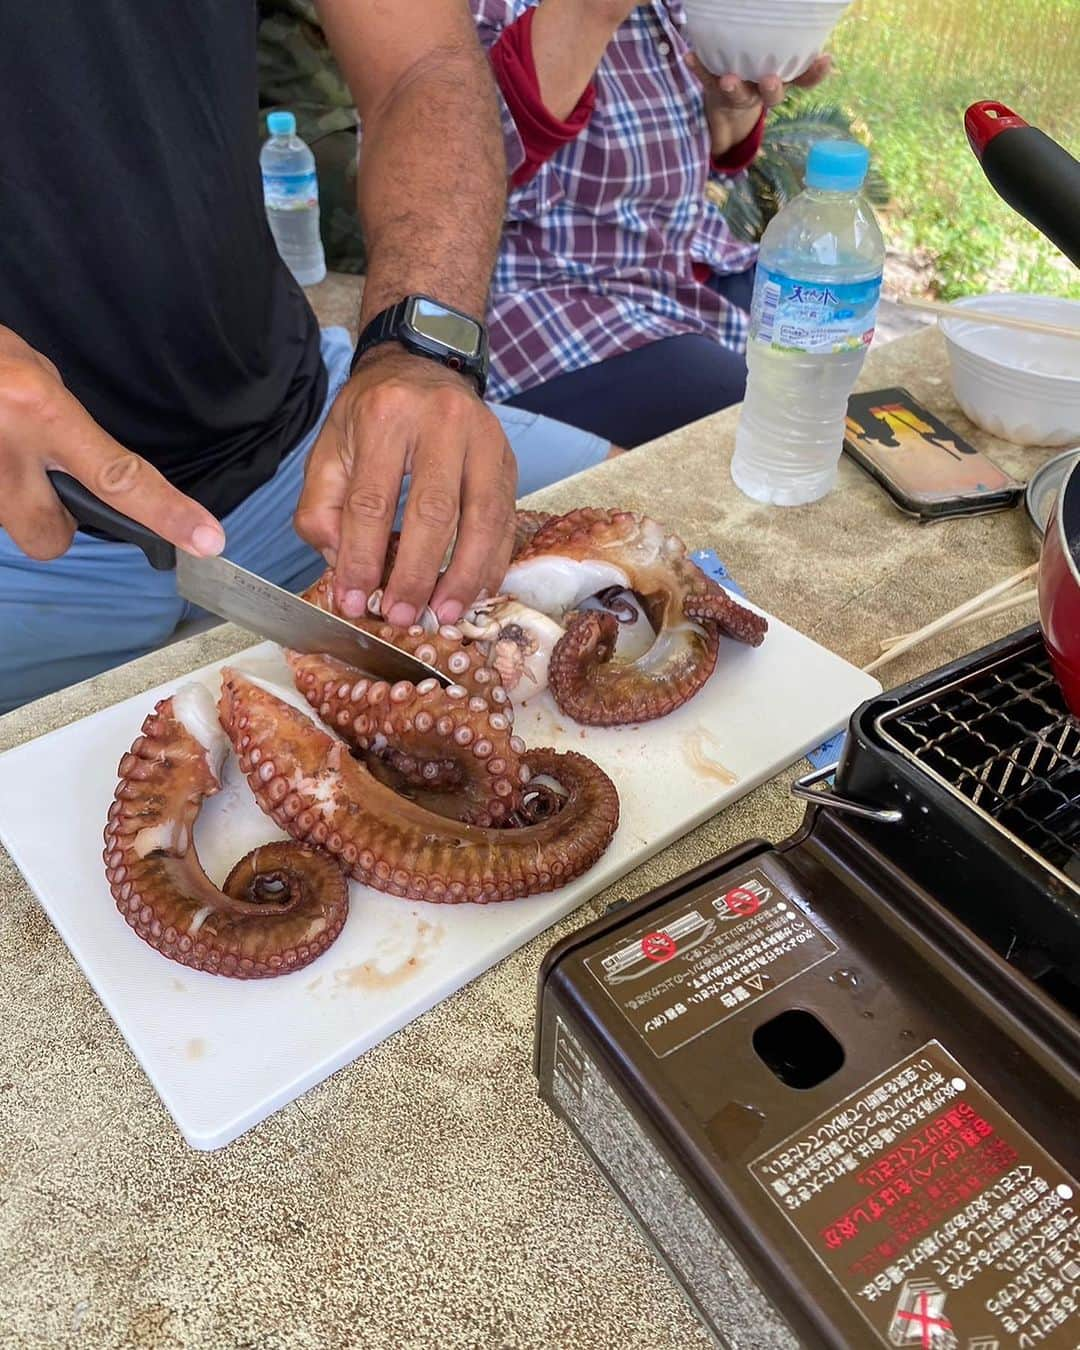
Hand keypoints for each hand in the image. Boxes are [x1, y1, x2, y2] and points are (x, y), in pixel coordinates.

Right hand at [0, 326, 224, 561]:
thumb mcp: (30, 372)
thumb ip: (64, 423)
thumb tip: (85, 463)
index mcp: (39, 412)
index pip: (118, 476)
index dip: (167, 513)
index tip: (208, 542)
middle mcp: (6, 452)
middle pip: (51, 540)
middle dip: (53, 523)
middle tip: (40, 479)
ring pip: (12, 528)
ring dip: (13, 502)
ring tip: (0, 450)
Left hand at [295, 348, 517, 626]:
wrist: (421, 365)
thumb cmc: (372, 415)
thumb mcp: (330, 448)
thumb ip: (323, 508)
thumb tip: (343, 567)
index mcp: (387, 415)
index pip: (372, 501)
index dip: (362, 557)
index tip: (355, 600)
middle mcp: (442, 421)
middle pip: (434, 511)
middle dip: (417, 573)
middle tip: (402, 615)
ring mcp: (485, 439)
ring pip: (482, 518)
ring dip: (464, 576)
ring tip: (444, 615)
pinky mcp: (509, 459)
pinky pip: (506, 519)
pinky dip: (493, 562)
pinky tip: (476, 592)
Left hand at [687, 53, 831, 158]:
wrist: (727, 110)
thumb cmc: (757, 76)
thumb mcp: (778, 67)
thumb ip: (791, 54)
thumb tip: (812, 32)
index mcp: (781, 82)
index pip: (803, 80)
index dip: (814, 74)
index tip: (825, 60)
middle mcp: (761, 91)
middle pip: (771, 95)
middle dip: (771, 88)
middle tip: (770, 81)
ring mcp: (738, 93)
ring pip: (738, 93)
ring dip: (734, 87)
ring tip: (727, 80)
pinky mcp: (715, 90)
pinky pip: (706, 79)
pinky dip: (698, 68)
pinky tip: (690, 56)